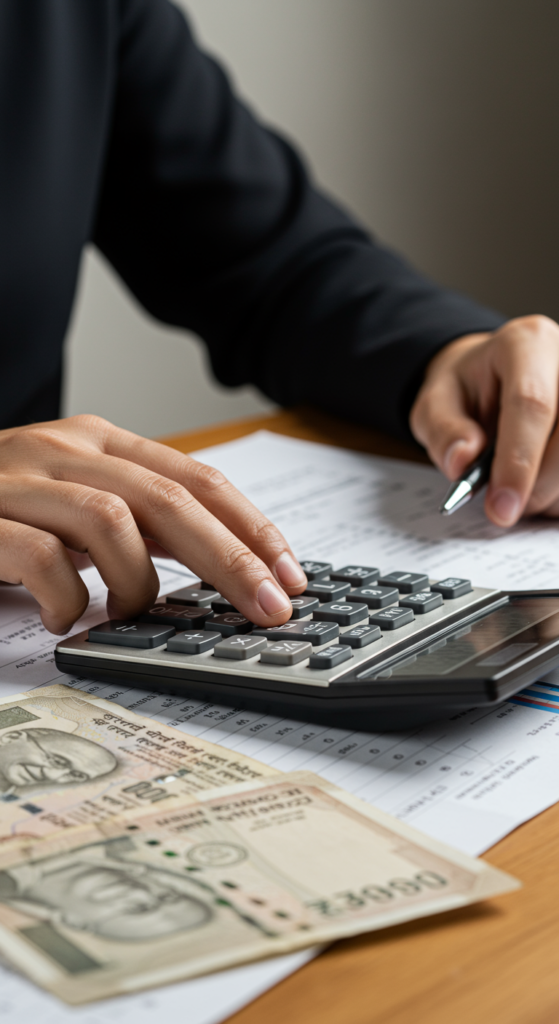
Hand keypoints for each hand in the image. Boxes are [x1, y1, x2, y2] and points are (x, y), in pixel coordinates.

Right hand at [0, 415, 306, 632]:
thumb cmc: (0, 514)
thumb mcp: (77, 505)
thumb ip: (137, 523)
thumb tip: (221, 567)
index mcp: (99, 442)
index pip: (195, 477)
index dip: (250, 526)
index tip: (290, 574)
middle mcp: (64, 450)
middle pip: (169, 498)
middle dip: (230, 558)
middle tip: (269, 607)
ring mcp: (19, 480)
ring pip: (112, 521)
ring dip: (138, 582)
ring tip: (131, 615)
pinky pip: (42, 558)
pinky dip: (67, 598)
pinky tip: (65, 619)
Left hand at [410, 315, 558, 525]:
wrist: (493, 381)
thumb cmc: (467, 392)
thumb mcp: (434, 404)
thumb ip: (443, 430)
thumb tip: (462, 461)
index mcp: (527, 344)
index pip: (531, 403)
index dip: (518, 461)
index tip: (501, 508)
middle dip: (537, 487)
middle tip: (504, 508)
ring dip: (552, 494)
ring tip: (521, 492)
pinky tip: (543, 488)